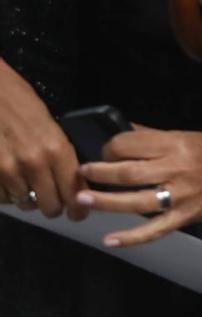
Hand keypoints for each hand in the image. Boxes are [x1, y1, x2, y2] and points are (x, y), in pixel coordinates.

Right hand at [0, 57, 83, 219]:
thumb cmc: (20, 102)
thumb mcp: (50, 124)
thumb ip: (60, 153)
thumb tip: (72, 178)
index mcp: (56, 148)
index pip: (74, 190)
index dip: (77, 207)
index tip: (78, 213)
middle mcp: (34, 164)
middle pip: (50, 205)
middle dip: (53, 206)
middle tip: (52, 201)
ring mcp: (8, 171)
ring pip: (25, 204)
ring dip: (28, 199)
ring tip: (29, 186)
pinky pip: (3, 198)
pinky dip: (7, 194)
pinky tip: (9, 180)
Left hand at [77, 128, 201, 246]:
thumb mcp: (191, 136)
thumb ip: (157, 137)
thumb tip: (125, 132)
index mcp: (176, 144)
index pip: (130, 144)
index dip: (110, 147)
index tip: (104, 151)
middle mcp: (175, 168)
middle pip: (126, 172)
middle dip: (98, 172)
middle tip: (84, 172)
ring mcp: (180, 195)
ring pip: (133, 201)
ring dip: (104, 201)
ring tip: (83, 198)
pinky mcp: (185, 216)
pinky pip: (154, 230)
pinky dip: (131, 237)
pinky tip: (110, 240)